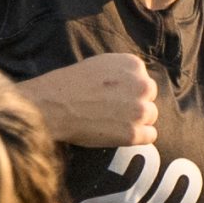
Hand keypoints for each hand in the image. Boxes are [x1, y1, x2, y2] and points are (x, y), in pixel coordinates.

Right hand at [24, 53, 157, 148]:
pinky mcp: (133, 133)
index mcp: (133, 64)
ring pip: (151, 116)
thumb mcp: (99, 64)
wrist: (52, 106)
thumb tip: (134, 83)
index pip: (143, 80)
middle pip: (150, 97)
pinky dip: (137, 138)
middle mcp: (141, 85)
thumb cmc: (70, 84)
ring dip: (136, 121)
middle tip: (113, 111)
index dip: (129, 90)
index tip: (113, 96)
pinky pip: (150, 136)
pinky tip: (120, 134)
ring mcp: (139, 110)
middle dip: (135, 104)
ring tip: (113, 122)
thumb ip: (121, 72)